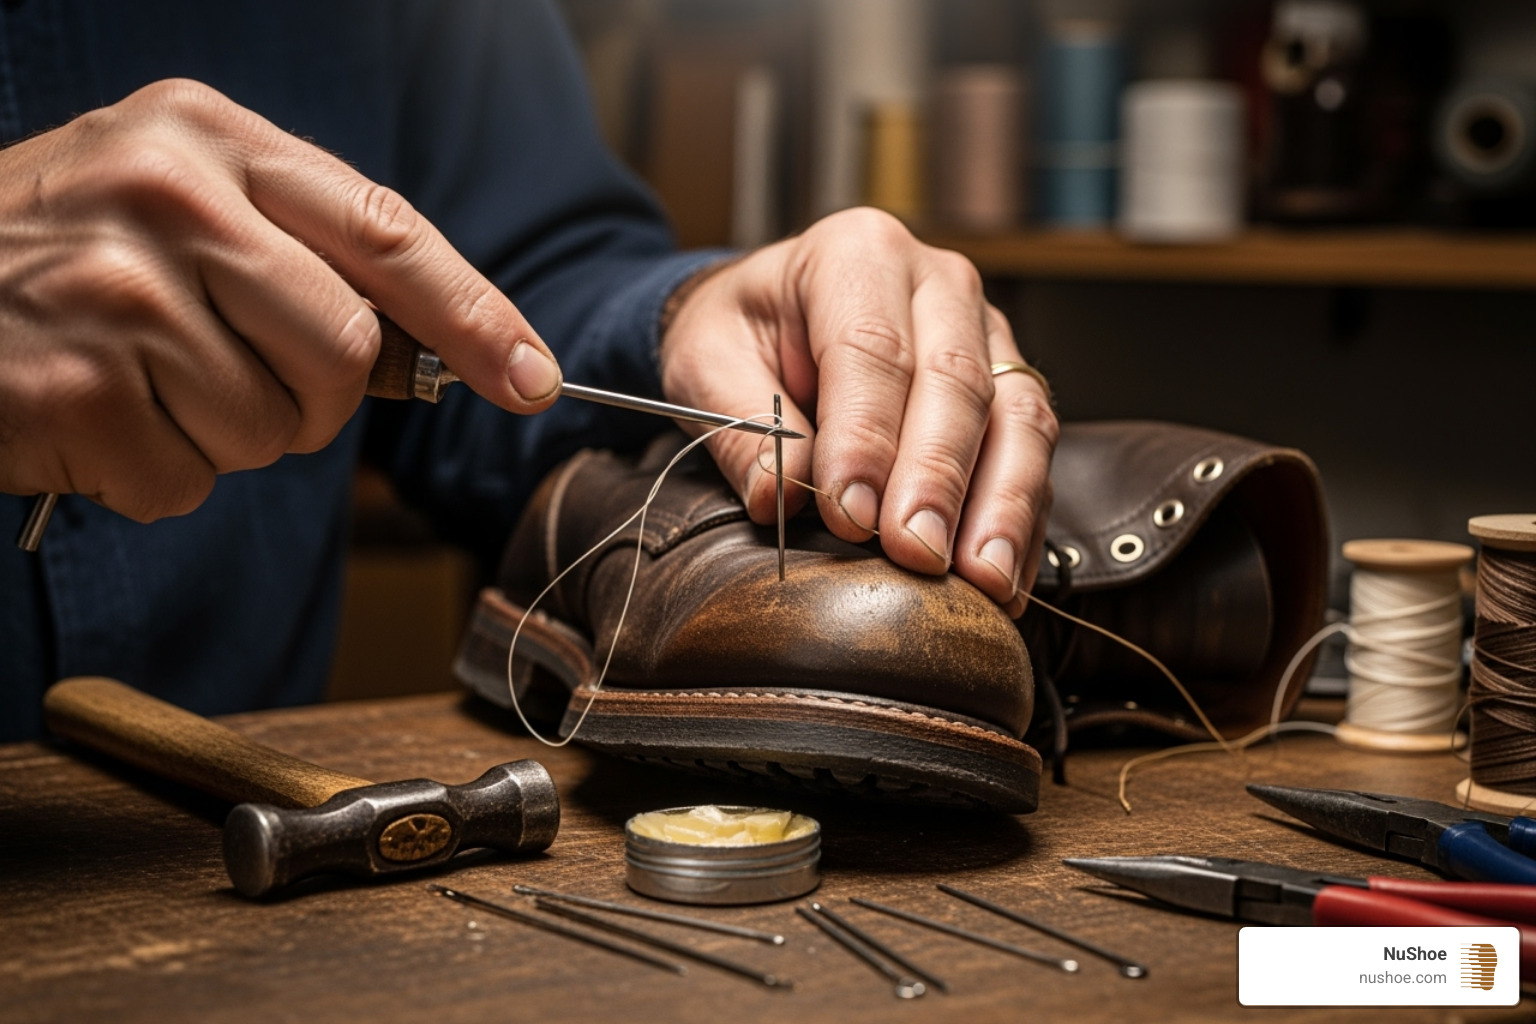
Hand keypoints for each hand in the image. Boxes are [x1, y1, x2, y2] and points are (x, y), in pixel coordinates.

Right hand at [0, 79, 560, 522]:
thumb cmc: (59, 254)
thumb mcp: (177, 204)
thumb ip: (302, 255)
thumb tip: (440, 354)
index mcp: (210, 137)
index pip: (386, 230)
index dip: (474, 314)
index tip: (533, 377)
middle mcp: (167, 196)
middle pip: (343, 348)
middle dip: (314, 398)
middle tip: (240, 381)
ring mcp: (115, 292)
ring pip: (272, 427)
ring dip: (225, 438)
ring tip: (142, 387)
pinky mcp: (74, 389)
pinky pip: (188, 480)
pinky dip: (155, 477)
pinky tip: (95, 422)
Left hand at [660, 207, 1057, 615]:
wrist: (771, 316)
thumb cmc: (742, 334)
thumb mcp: (706, 364)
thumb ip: (744, 428)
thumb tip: (781, 496)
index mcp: (857, 254)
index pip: (872, 350)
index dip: (866, 438)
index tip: (851, 515)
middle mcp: (938, 283)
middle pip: (956, 383)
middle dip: (938, 480)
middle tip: (917, 554)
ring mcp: (984, 332)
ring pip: (1016, 416)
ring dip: (1002, 506)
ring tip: (982, 579)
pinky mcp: (1009, 384)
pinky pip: (1032, 450)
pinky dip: (1021, 518)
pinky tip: (1003, 574)